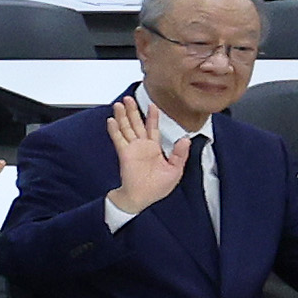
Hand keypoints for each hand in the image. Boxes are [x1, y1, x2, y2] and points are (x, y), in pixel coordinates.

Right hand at [105, 96, 188, 214]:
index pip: (153, 128)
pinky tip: (111, 120)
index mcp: (154, 148)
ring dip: (122, 116)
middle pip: (136, 124)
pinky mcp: (124, 154)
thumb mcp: (175, 170)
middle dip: (133, 111)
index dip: (152, 116)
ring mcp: (132, 149)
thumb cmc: (157, 188)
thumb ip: (180, 154)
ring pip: (126, 128)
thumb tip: (185, 139)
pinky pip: (118, 139)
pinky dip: (114, 130)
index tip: (152, 105)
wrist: (142, 198)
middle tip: (128, 99)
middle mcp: (141, 146)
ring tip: (119, 104)